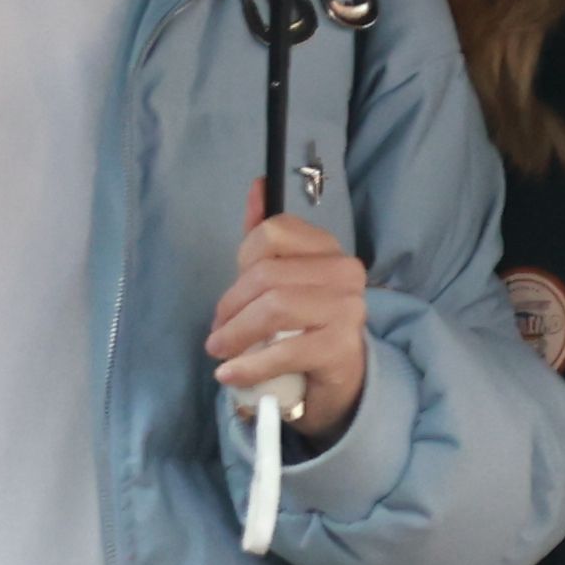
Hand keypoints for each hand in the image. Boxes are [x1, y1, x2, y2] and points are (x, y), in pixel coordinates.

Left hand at [208, 191, 368, 445]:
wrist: (339, 380)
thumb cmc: (304, 325)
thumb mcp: (282, 279)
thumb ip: (266, 237)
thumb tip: (258, 185)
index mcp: (327, 248)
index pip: (272, 233)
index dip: (242, 262)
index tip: (233, 294)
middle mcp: (344, 271)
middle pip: (266, 274)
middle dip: (230, 307)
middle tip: (217, 334)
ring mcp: (347, 308)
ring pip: (274, 308)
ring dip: (235, 335)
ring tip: (220, 352)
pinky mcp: (341, 346)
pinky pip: (284, 351)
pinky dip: (249, 366)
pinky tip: (231, 374)